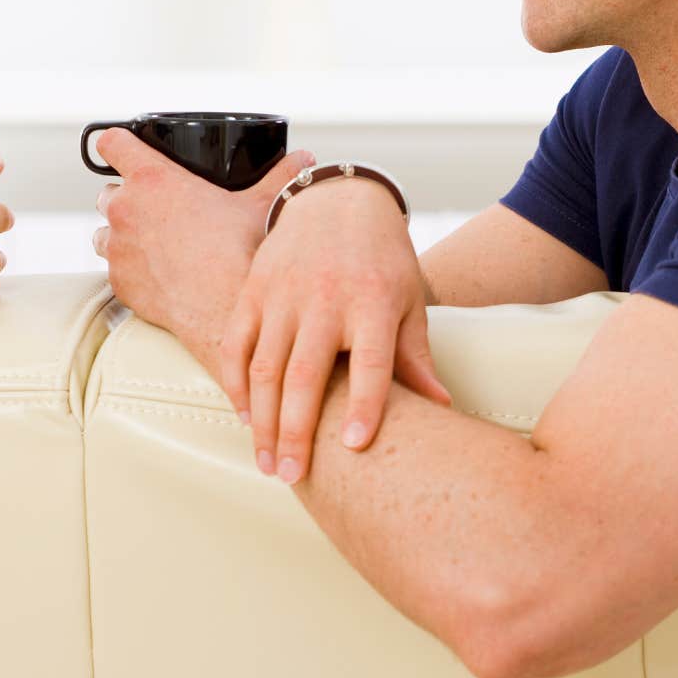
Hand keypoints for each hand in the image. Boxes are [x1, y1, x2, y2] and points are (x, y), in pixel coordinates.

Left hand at [91, 129, 312, 357]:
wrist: (224, 309)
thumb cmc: (240, 252)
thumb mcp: (261, 204)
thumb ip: (280, 175)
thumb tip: (305, 160)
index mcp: (152, 179)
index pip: (112, 142)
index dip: (116, 142)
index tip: (123, 148)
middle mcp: (124, 209)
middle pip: (107, 191)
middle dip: (126, 197)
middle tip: (157, 210)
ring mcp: (116, 248)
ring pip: (104, 231)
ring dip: (121, 233)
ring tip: (154, 243)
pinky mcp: (118, 282)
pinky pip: (113, 268)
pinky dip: (129, 268)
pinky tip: (158, 273)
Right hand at [225, 178, 452, 485]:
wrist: (337, 200)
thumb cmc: (381, 259)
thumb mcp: (408, 301)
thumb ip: (415, 356)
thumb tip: (442, 408)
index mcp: (373, 301)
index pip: (370, 362)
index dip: (363, 405)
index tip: (355, 447)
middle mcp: (325, 298)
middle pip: (306, 374)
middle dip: (297, 431)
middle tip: (292, 477)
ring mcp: (283, 293)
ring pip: (265, 366)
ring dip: (263, 420)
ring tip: (267, 462)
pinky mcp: (253, 289)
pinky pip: (236, 343)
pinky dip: (235, 383)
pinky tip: (245, 417)